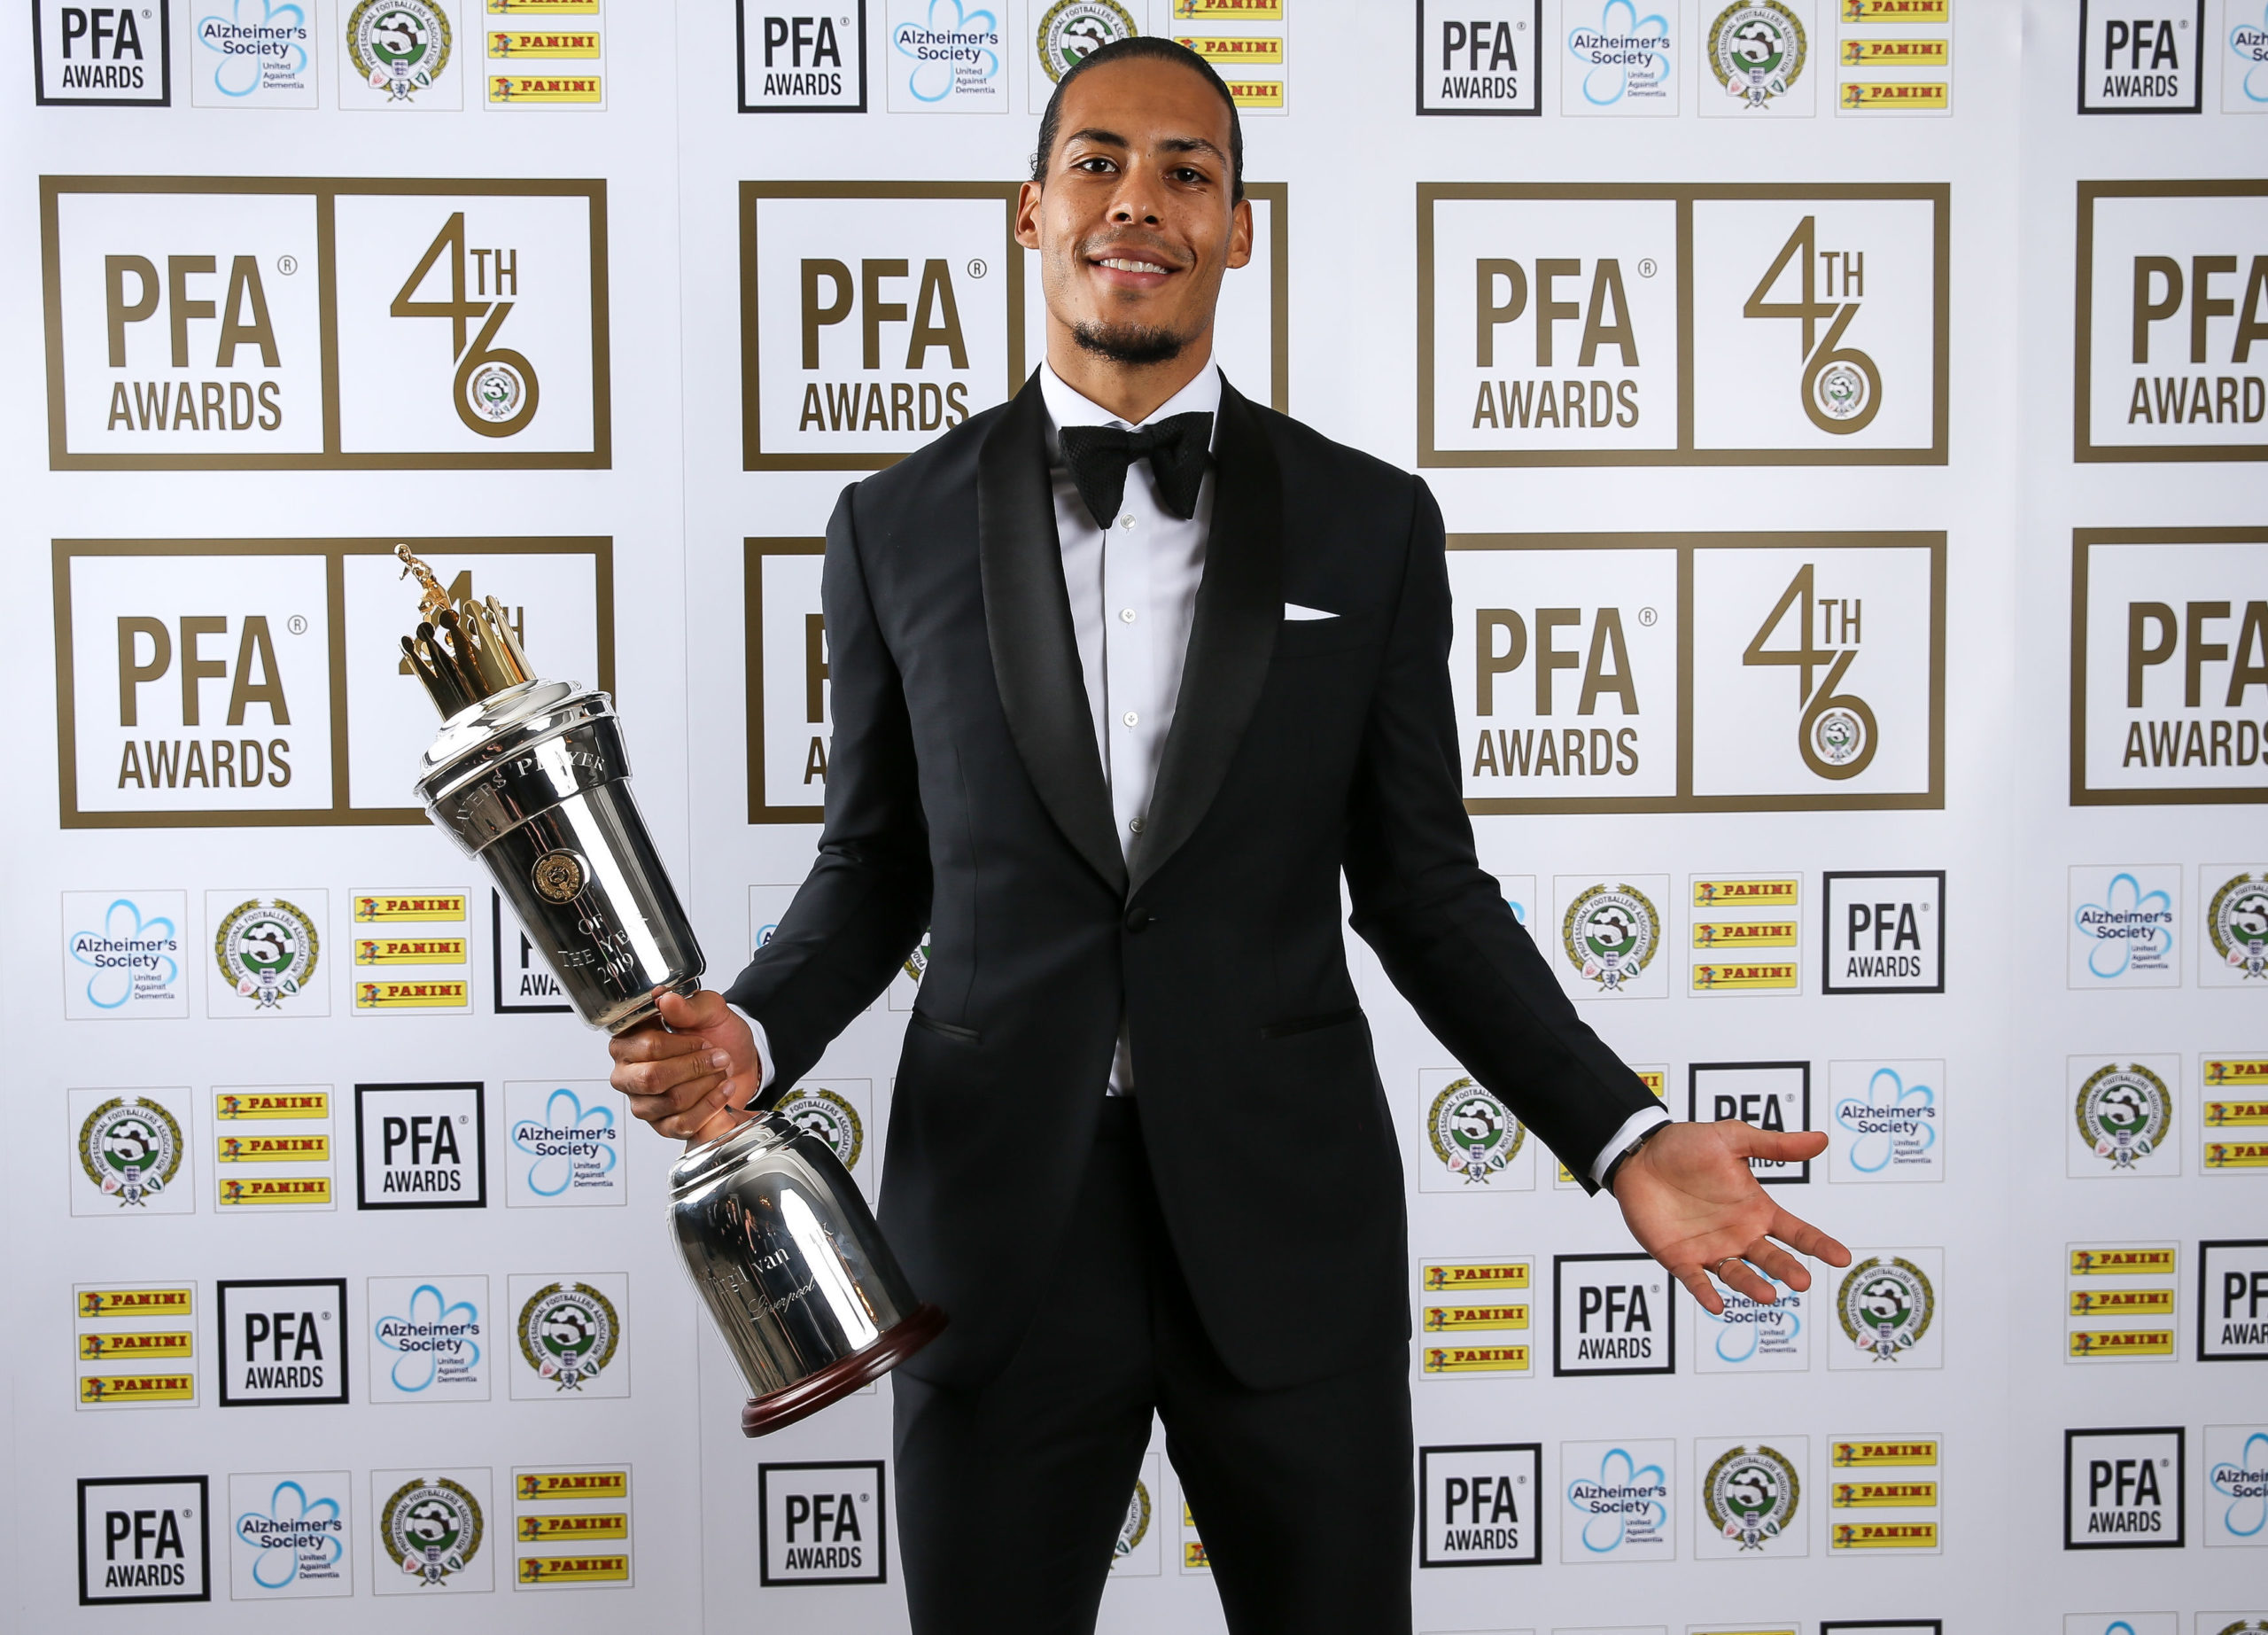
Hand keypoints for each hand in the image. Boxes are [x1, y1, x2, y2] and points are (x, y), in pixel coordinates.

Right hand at [609, 988, 763, 1144]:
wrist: (739, 1061)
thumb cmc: (717, 1034)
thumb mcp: (709, 1011)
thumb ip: (687, 1006)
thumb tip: (664, 999)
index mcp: (628, 1041)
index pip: (648, 1047)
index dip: (683, 1045)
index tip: (704, 1040)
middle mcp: (628, 1074)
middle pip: (653, 1078)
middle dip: (694, 1067)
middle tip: (719, 1057)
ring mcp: (643, 1103)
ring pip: (671, 1101)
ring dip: (706, 1085)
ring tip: (721, 1072)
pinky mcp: (661, 1126)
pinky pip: (683, 1124)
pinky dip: (710, 1106)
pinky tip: (722, 1091)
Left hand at [1610, 1121, 1850, 1314]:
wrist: (1639, 1153)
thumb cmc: (1686, 1146)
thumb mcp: (1733, 1139)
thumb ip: (1775, 1145)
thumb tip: (1821, 1139)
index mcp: (1757, 1209)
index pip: (1796, 1231)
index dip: (1819, 1244)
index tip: (1841, 1257)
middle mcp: (1739, 1235)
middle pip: (1771, 1258)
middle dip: (1787, 1270)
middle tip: (1801, 1280)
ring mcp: (1711, 1249)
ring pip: (1738, 1274)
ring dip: (1752, 1286)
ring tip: (1768, 1295)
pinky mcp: (1680, 1258)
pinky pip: (1696, 1280)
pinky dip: (1706, 1292)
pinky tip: (1716, 1304)